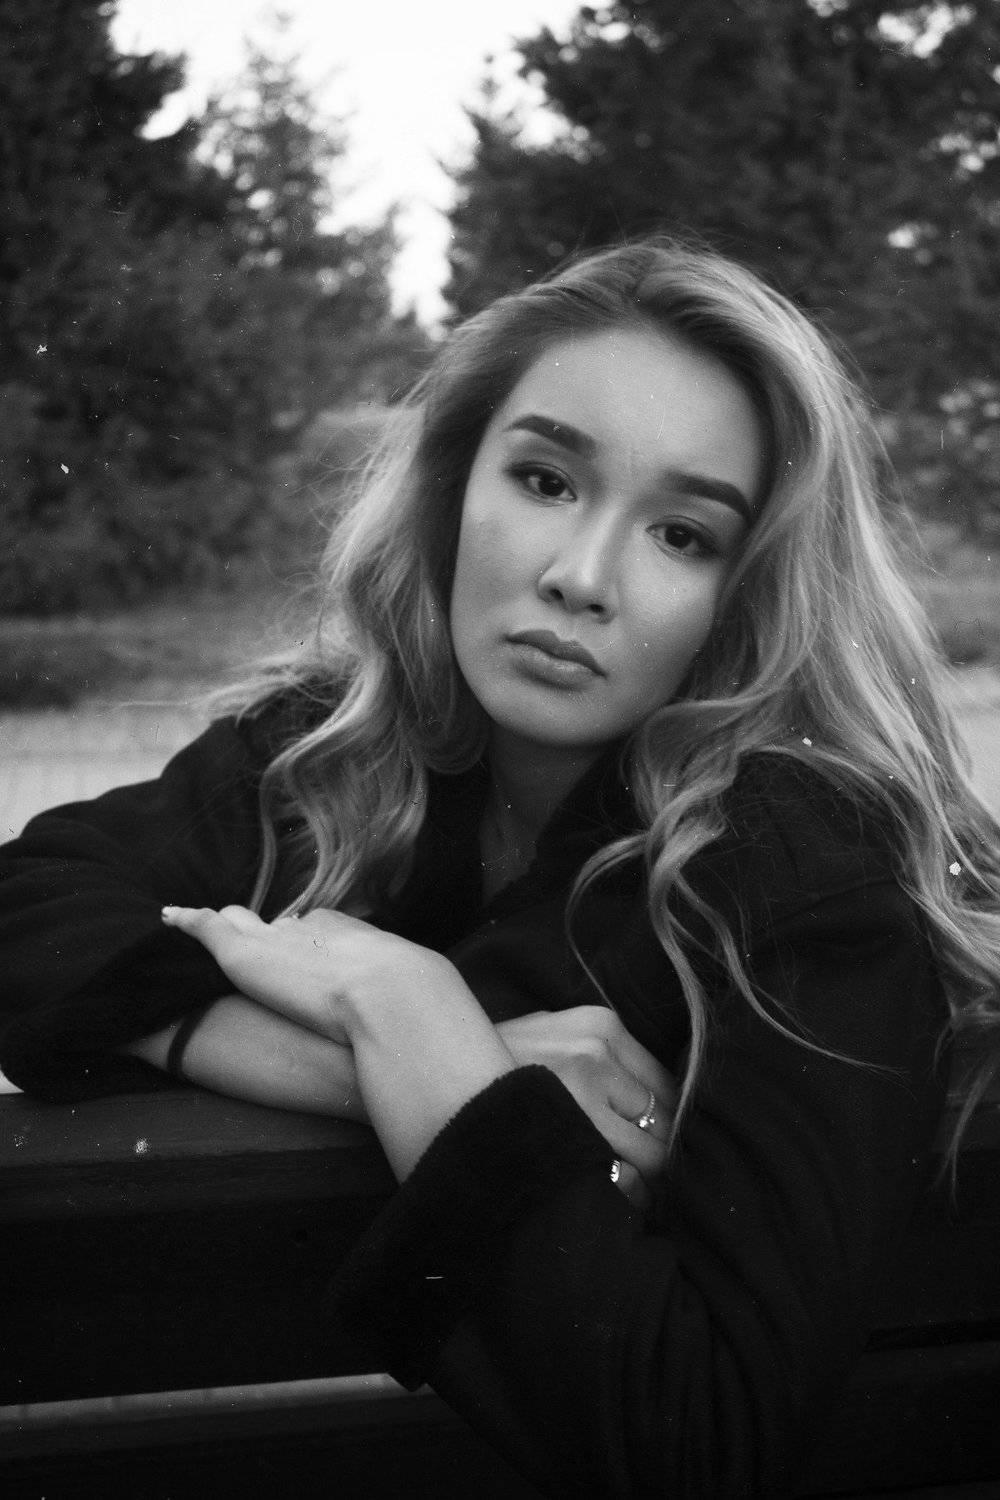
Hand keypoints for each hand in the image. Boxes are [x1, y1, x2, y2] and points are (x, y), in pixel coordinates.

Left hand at [161, 903, 454, 1044]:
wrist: (390, 998)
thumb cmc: (412, 1004)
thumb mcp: (414, 995)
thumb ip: (405, 996)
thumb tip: (421, 1007)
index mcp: (346, 936)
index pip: (316, 934)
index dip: (305, 946)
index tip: (300, 958)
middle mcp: (309, 930)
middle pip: (276, 924)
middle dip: (263, 930)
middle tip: (250, 937)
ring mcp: (274, 938)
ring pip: (238, 922)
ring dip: (222, 925)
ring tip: (198, 924)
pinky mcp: (243, 952)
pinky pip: (206, 928)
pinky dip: (188, 922)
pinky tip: (170, 919)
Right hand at [496, 1007, 675, 1207]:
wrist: (431, 1063)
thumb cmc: (496, 1059)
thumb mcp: (550, 1031)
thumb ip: (599, 1052)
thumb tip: (653, 1100)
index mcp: (601, 1025)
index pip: (666, 1085)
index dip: (665, 1122)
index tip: (654, 1144)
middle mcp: (596, 1054)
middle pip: (665, 1121)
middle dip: (659, 1154)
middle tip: (644, 1175)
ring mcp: (579, 1096)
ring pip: (650, 1157)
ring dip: (645, 1181)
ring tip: (625, 1191)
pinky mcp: (560, 1139)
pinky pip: (618, 1180)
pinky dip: (621, 1195)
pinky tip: (603, 1197)